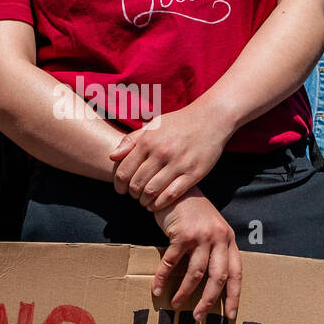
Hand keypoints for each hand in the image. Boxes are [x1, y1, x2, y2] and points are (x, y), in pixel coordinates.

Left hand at [110, 104, 230, 210]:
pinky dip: (160, 203)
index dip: (119, 185)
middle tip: (134, 196)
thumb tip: (112, 157)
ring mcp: (178, 164)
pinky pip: (172, 194)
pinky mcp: (194, 173)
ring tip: (144, 202)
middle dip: (132, 194)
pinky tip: (157, 205)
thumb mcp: (153, 126)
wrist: (211, 118)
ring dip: (144, 201)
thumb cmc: (179, 123)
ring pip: (152, 191)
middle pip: (136, 184)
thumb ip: (131, 140)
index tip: (121, 190)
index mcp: (148, 141)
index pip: (124, 172)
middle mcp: (161, 152)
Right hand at [152, 189, 241, 322]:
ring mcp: (201, 235)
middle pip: (218, 277)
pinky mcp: (182, 234)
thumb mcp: (210, 229)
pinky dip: (163, 278)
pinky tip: (157, 289)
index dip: (233, 296)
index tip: (229, 315)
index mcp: (228, 239)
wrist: (174, 187)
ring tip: (176, 304)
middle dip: (209, 300)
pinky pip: (172, 262)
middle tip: (199, 318)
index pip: (236, 272)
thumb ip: (214, 250)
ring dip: (185, 292)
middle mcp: (218, 238)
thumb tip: (210, 282)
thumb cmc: (191, 211)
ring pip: (196, 273)